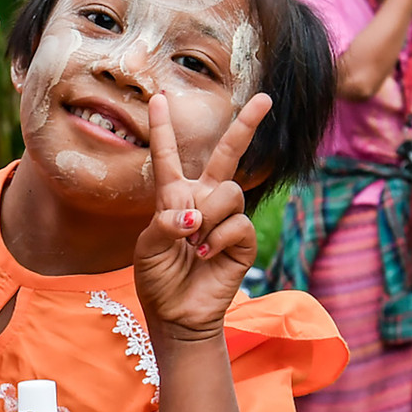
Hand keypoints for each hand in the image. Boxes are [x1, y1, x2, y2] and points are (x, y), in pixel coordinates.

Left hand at [133, 92, 270, 340]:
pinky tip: (205, 256)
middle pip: (227, 154)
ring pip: (229, 192)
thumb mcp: (147, 248)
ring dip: (208, 216)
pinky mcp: (243, 240)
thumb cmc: (157, 279)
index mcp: (173, 196)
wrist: (177, 315)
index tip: (158, 97)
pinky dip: (217, 239)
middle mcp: (203, 200)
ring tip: (193, 244)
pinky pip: (238, 223)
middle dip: (246, 125)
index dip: (162, 127)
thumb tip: (195, 216)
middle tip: (264, 98)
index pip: (168, 155)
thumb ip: (165, 223)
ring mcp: (226, 219)